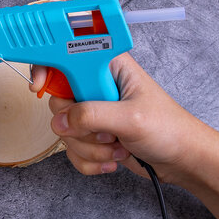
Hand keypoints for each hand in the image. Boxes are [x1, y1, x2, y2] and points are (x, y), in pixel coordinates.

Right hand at [30, 54, 218, 188]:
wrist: (180, 161)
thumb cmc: (169, 129)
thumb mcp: (131, 118)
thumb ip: (92, 115)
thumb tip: (60, 121)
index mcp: (106, 67)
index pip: (65, 57)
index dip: (46, 68)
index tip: (38, 86)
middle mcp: (95, 87)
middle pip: (58, 101)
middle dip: (78, 125)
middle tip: (104, 129)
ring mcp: (92, 112)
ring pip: (63, 129)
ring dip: (89, 146)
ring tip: (116, 146)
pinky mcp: (90, 134)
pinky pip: (71, 149)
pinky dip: (89, 159)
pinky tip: (112, 158)